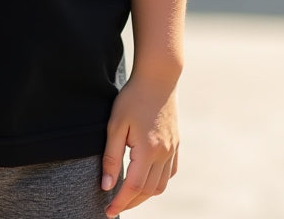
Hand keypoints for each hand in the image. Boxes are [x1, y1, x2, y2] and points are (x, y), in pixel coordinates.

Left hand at [102, 78, 178, 216]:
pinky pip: (170, 173)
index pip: (133, 187)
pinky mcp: (176, 143)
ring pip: (161, 185)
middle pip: (148, 191)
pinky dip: (158, 182)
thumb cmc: (133, 98)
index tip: (108, 211)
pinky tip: (147, 180)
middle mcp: (164, 154)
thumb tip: (107, 186)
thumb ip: (111, 157)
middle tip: (114, 206)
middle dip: (130, 202)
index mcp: (148, 150)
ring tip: (128, 196)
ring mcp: (173, 149)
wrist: (158, 78)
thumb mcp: (115, 124)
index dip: (120, 202)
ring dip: (145, 195)